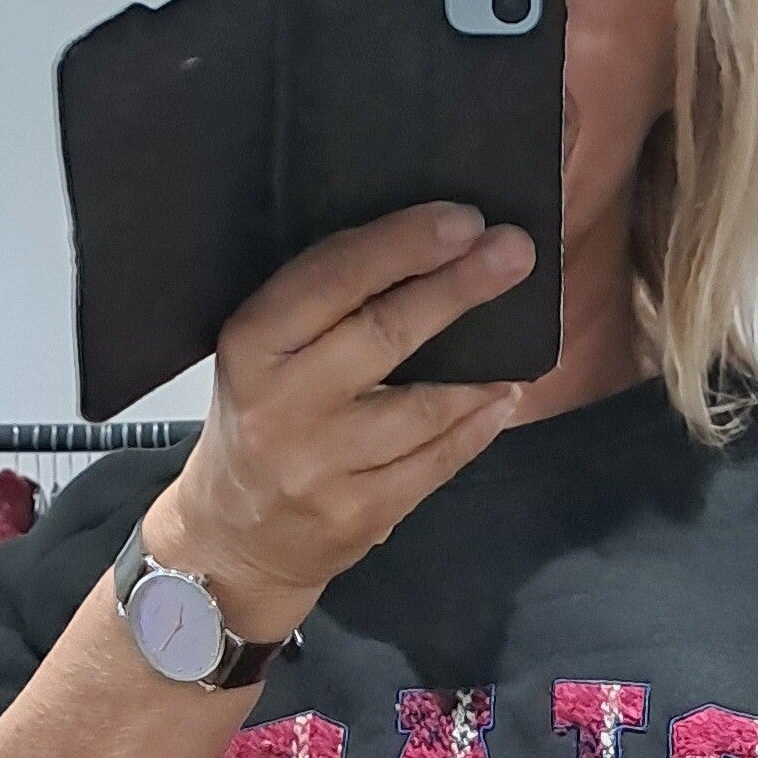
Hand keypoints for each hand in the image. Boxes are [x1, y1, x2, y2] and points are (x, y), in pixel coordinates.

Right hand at [143, 201, 536, 642]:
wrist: (236, 538)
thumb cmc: (261, 419)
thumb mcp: (264, 353)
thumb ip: (324, 307)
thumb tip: (427, 248)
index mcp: (252, 346)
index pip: (334, 278)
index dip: (404, 244)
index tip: (465, 220)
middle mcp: (281, 406)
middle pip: (385, 334)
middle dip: (458, 288)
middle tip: (516, 253)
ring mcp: (321, 468)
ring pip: (422, 408)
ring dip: (481, 370)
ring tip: (521, 338)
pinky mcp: (359, 516)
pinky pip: (436, 462)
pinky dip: (477, 427)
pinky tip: (502, 398)